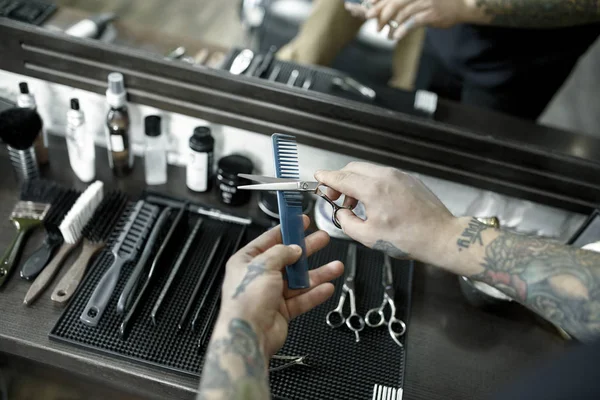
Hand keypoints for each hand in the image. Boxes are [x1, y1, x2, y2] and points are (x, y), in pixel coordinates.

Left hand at [219, 216, 343, 357]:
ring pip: (299, 280)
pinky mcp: (282, 310)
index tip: (300, 222)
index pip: (269, 241)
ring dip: (318, 273)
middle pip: (288, 259)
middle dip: (307, 249)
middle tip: (322, 239)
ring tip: (335, 266)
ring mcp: (271, 294)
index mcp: (247, 262)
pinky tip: (328, 286)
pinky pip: (302, 298)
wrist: (249, 335)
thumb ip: (281, 253)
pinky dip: (315, 293)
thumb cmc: (246, 301)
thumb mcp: (263, 265)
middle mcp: (258, 277)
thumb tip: (294, 248)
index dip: (286, 230)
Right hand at [315, 162, 454, 261]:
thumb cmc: (408, 239)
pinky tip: (373, 201)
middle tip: (335, 196)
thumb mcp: (369, 237)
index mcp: (373, 189)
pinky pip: (383, 175)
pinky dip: (371, 183)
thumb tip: (342, 213)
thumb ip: (347, 222)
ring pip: (368, 170)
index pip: (341, 177)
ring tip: (355, 203)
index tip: (318, 177)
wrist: (440, 236)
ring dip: (356, 182)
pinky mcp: (409, 179)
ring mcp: (399, 175)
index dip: (326, 178)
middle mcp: (386, 176)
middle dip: (340, 180)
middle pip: (353, 169)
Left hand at [365, 0, 471, 39]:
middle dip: (381, 14)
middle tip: (375, 25)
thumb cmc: (436, 2)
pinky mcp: (431, 14)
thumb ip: (402, 3)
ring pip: (402, 14)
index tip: (367, 8)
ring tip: (387, 35)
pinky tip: (396, 37)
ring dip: (392, 26)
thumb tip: (381, 10)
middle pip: (394, 3)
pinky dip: (403, 30)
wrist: (460, 5)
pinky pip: (413, 22)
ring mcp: (425, 2)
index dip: (378, 1)